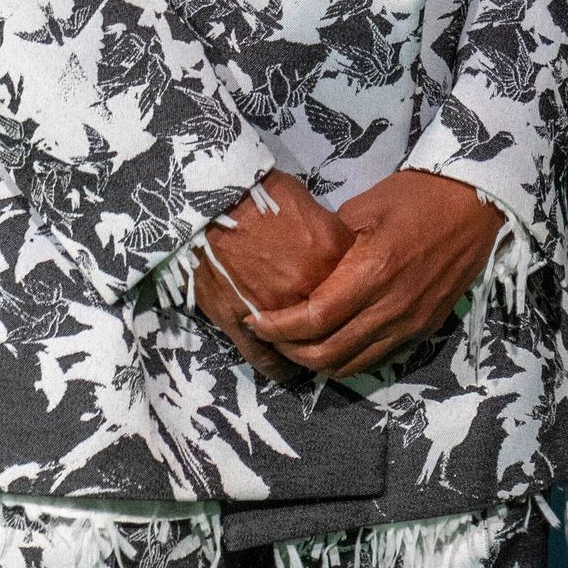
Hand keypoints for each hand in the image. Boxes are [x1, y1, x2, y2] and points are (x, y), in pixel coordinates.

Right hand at [194, 170, 350, 378]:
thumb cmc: (262, 197)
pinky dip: (278, 366)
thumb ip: (332, 237)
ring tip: (313, 352)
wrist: (210, 203)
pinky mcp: (240, 324)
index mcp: (331, 257)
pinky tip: (287, 371)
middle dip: (338, 323)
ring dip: (308, 350)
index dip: (356, 287)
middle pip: (332, 318)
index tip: (356, 293)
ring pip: (302, 345)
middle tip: (341, 327)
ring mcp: (274, 311)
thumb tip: (343, 253)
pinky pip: (264, 357)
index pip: (357, 283)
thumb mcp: (311, 207)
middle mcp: (308, 290)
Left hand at [249, 169, 507, 379]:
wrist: (477, 202)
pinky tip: (335, 342)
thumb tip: (298, 268)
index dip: (278, 327)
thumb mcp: (365, 206)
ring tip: (297, 344)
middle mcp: (393, 306)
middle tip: (270, 336)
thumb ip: (329, 244)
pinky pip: (378, 358)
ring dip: (318, 361)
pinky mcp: (425, 327)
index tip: (255, 320)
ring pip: (352, 364)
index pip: (314, 319)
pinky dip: (349, 359)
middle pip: (328, 353)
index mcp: (373, 271)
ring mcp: (412, 321)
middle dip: (290, 351)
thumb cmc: (419, 195)